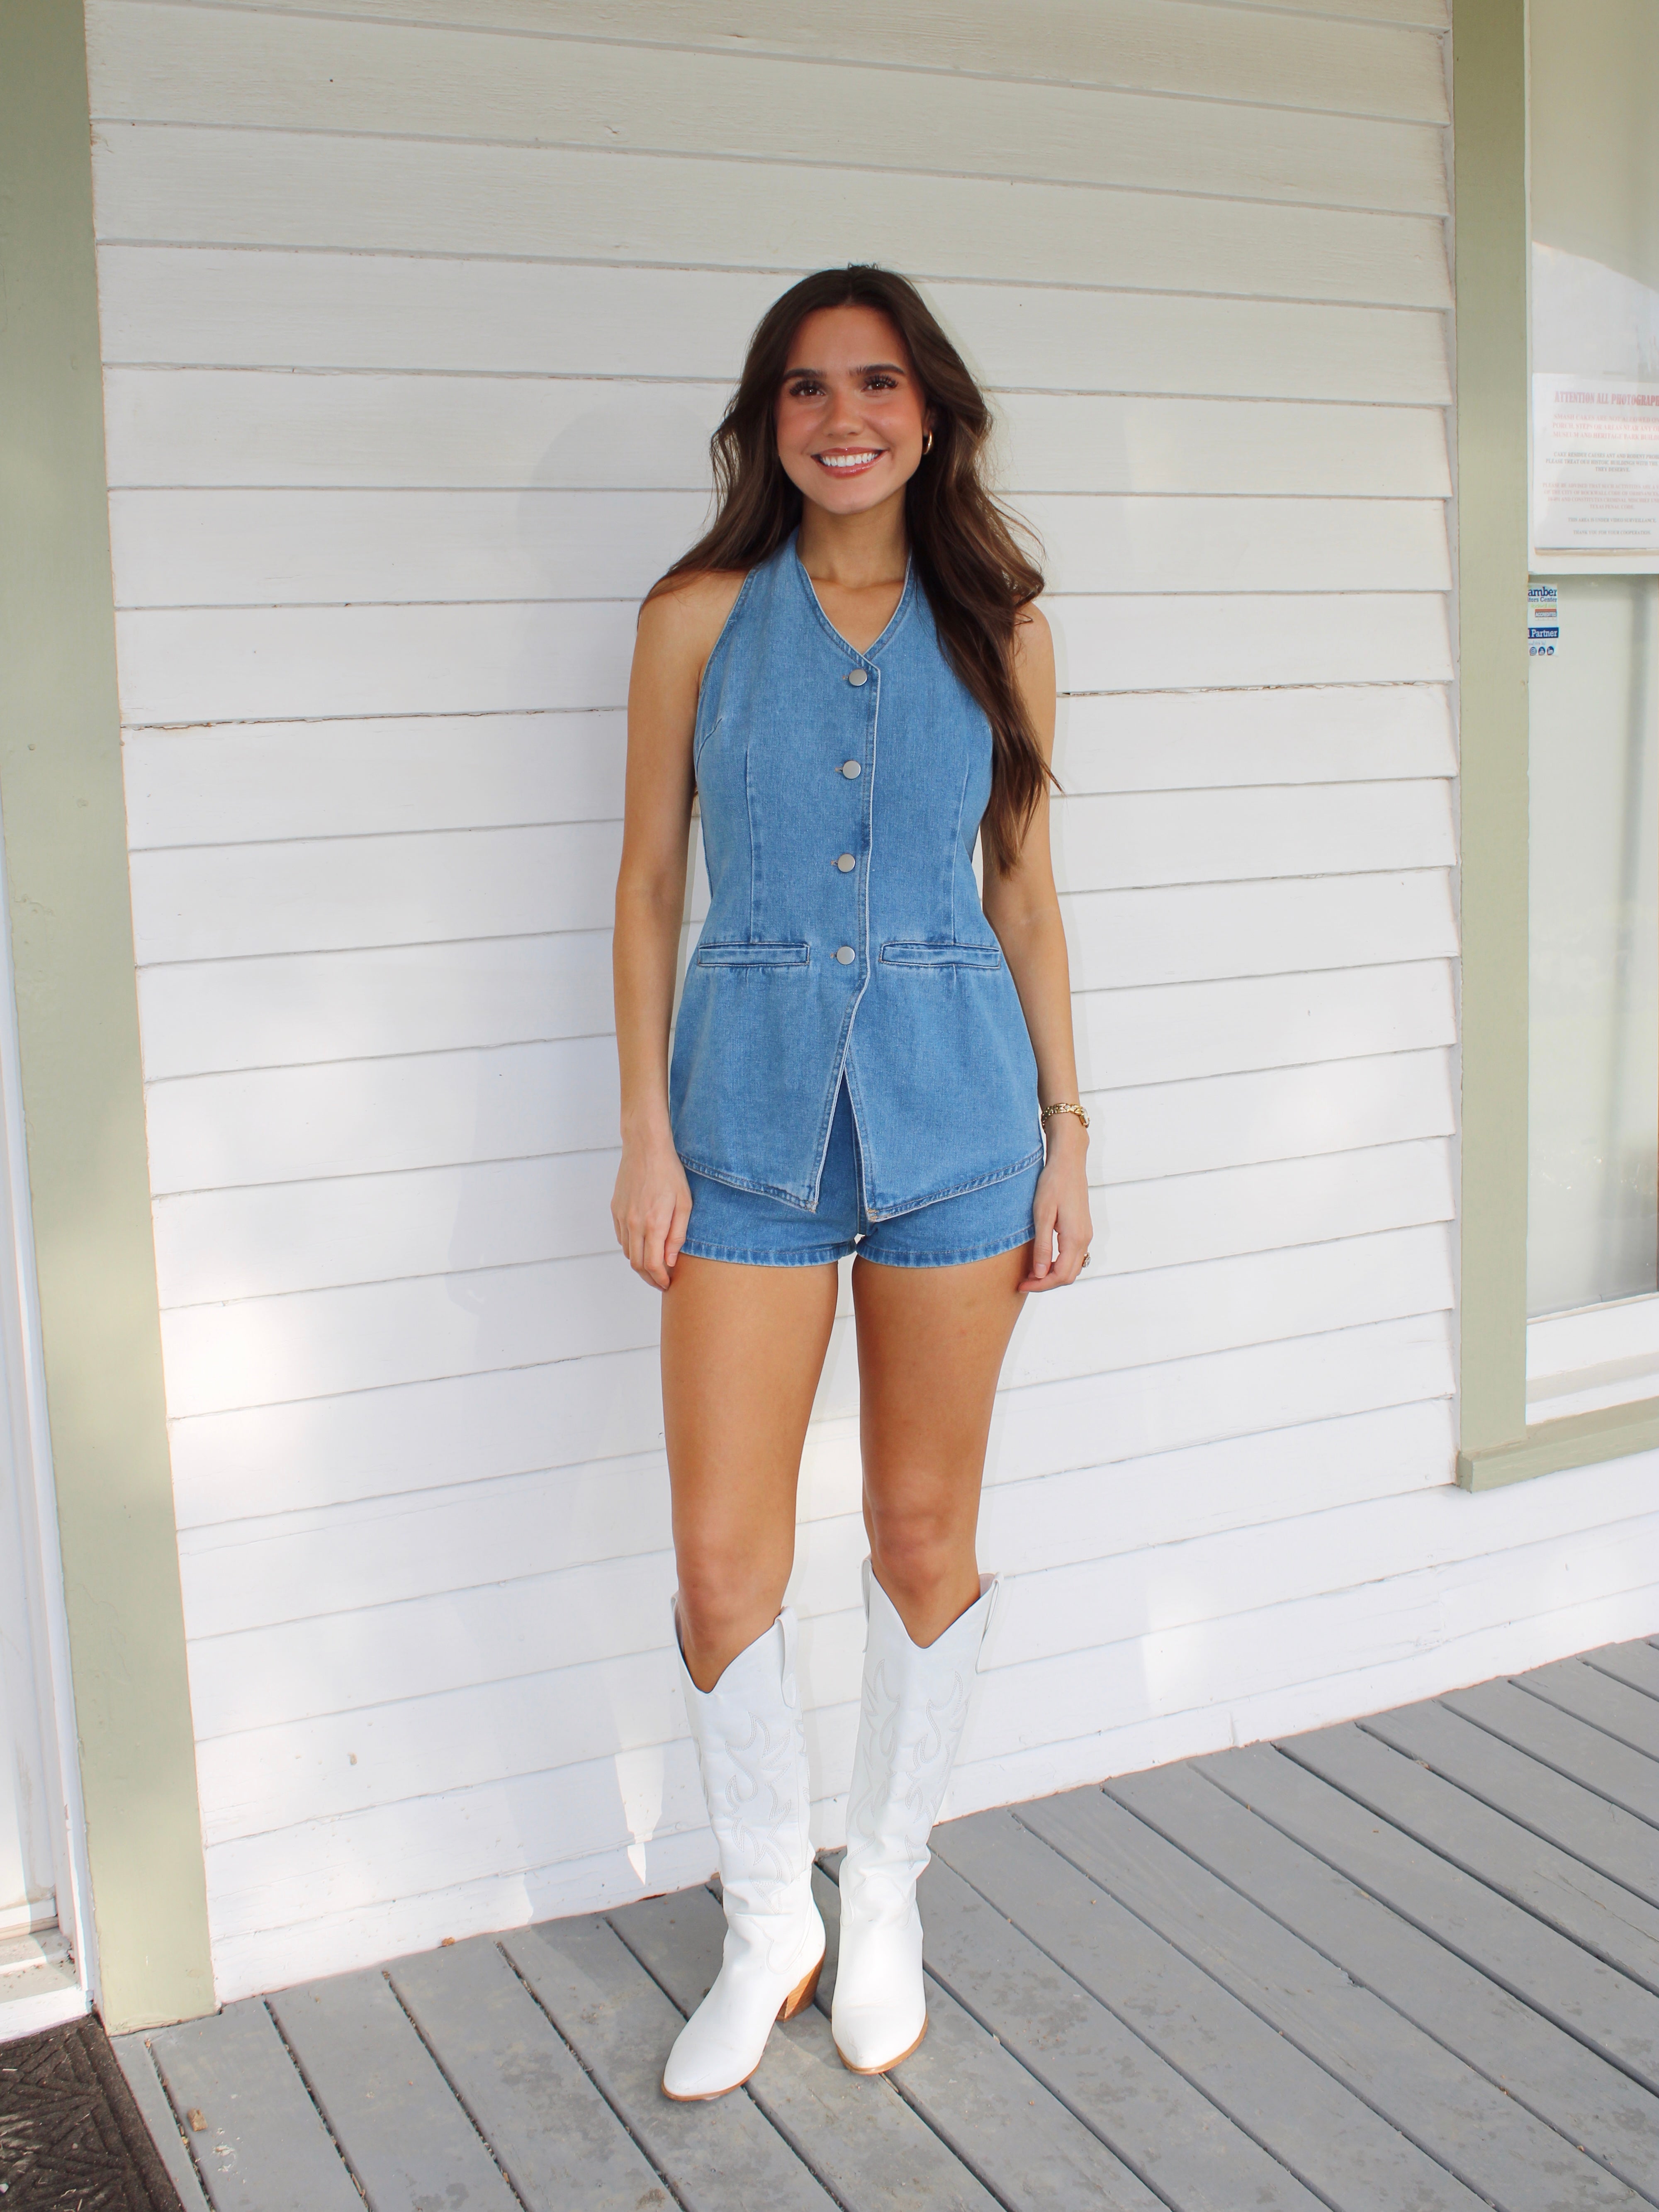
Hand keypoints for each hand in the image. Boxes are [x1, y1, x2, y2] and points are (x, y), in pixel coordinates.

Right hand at [612, 1133, 693, 1288]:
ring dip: (639, 1264)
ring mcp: (622, 1217)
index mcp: (653, 1224)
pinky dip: (631, 1247)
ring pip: (627, 1252)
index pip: (653, 1265)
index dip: (660, 1280)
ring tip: (654, 1266)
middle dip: (649, 1278)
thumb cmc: (670, 1173)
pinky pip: (621, 1238)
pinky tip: (643, 1245)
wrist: (646, 1148)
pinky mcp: (616, 1210)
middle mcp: (634, 1223)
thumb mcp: (684, 1204)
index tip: (668, 1284)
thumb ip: (677, 1235)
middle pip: (637, 1264)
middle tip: (661, 1281)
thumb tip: (670, 1261)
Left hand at [1019, 1120, 1092, 1292]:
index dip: (1040, 1285)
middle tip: (1023, 1282)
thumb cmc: (1053, 1185)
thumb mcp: (1042, 1216)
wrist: (1068, 1163)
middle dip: (1045, 1283)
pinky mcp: (1082, 1229)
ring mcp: (1085, 1235)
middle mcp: (1084, 1239)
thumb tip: (1040, 1274)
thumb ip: (1043, 1246)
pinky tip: (1042, 1259)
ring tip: (1030, 1273)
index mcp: (1075, 1238)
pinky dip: (1058, 1264)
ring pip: (1072, 1267)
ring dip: (1052, 1274)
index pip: (1060, 1275)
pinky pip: (1072, 1256)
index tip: (1021, 1285)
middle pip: (1068, 1276)